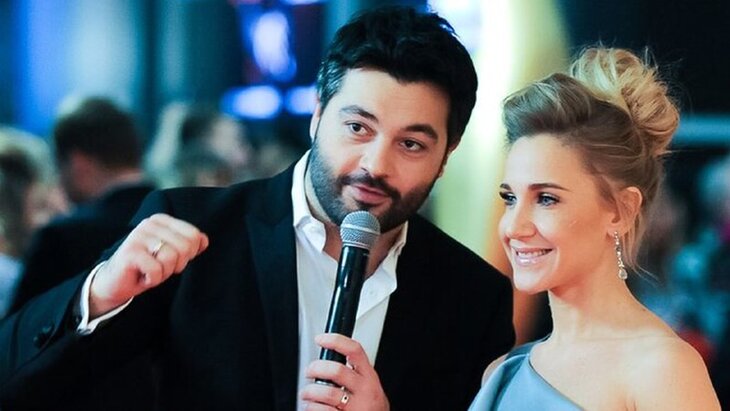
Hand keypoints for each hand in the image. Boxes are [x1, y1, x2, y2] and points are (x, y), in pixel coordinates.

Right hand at [89, 213, 208, 316]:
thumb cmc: (146, 267)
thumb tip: (204, 240)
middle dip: (177, 265)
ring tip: (150, 271)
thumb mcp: (172, 255)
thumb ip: (189, 245)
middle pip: (185, 247)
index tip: (171, 259)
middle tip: (160, 267)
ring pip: (172, 258)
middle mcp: (149, 223)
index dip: (188, 255)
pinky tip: (142, 276)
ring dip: (164, 273)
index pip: (194, 235)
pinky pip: (157, 270)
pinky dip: (153, 279)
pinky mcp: (130, 252)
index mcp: (161, 220)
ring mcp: (138, 236)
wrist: (115, 283)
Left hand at [300, 334, 389, 410]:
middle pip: (337, 370)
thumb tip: (328, 361)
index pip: (354, 350)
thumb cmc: (371, 408)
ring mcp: (356, 406)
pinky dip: (311, 407)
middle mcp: (365, 390)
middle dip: (316, 368)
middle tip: (309, 371)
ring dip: (310, 392)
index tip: (321, 339)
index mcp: (369, 377)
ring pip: (327, 393)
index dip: (336, 341)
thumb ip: (354, 374)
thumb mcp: (369, 387)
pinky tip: (311, 406)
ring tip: (306, 394)